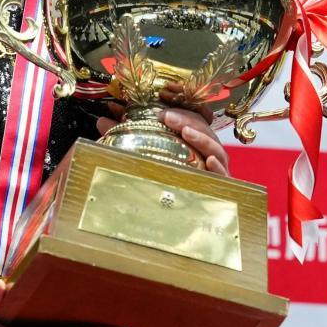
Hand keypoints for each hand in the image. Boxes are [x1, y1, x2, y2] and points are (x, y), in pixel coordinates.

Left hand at [96, 103, 229, 175]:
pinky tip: (209, 161)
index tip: (160, 110)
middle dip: (187, 120)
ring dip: (201, 138)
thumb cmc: (164, 179)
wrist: (180, 217)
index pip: (192, 119)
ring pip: (215, 149)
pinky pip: (224, 175)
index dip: (179, 111)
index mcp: (193, 141)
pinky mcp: (222, 188)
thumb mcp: (144, 153)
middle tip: (167, 117)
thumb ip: (127, 135)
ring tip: (185, 132)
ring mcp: (217, 170)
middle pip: (204, 130)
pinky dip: (218, 166)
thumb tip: (102, 120)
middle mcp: (208, 153)